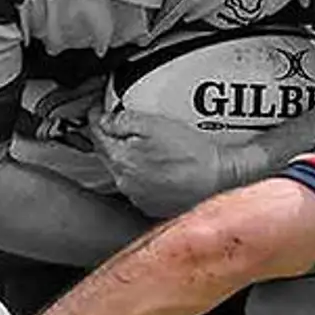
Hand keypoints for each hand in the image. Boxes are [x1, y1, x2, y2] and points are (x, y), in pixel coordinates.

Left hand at [89, 108, 257, 217]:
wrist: (219, 179)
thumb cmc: (193, 155)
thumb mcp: (155, 124)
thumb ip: (124, 121)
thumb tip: (107, 120)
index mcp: (122, 160)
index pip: (96, 134)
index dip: (96, 117)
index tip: (98, 109)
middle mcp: (125, 182)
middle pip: (107, 153)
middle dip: (109, 137)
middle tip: (117, 122)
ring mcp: (138, 196)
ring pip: (122, 171)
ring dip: (126, 156)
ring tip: (142, 143)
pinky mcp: (153, 205)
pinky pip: (138, 185)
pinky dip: (142, 174)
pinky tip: (157, 165)